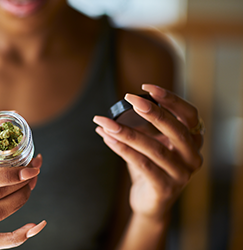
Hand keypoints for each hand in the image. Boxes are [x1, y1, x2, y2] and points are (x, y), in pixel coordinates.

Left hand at [93, 84, 202, 220]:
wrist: (150, 204)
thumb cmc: (150, 168)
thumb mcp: (148, 145)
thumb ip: (136, 129)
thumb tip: (106, 117)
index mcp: (193, 142)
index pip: (189, 115)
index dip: (171, 99)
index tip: (147, 87)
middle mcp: (192, 157)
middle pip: (177, 129)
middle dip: (152, 111)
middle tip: (129, 97)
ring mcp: (181, 175)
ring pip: (154, 148)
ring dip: (127, 132)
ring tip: (105, 122)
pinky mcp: (165, 188)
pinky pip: (143, 165)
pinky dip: (123, 150)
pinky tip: (107, 139)